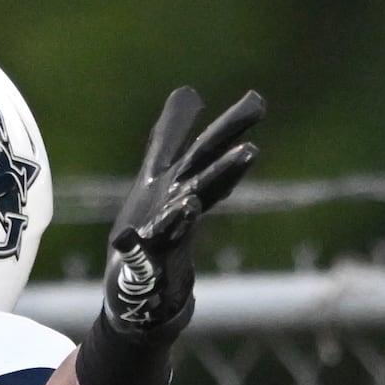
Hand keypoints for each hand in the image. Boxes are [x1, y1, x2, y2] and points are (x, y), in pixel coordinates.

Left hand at [100, 85, 266, 340]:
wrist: (143, 293)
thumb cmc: (154, 231)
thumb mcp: (158, 175)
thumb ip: (170, 135)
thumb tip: (187, 92)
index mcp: (181, 186)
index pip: (209, 154)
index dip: (230, 130)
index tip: (258, 101)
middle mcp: (178, 210)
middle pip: (203, 185)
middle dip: (224, 168)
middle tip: (251, 151)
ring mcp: (162, 239)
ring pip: (177, 222)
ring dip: (183, 214)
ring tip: (191, 202)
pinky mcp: (142, 265)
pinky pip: (135, 254)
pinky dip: (132, 245)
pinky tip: (126, 236)